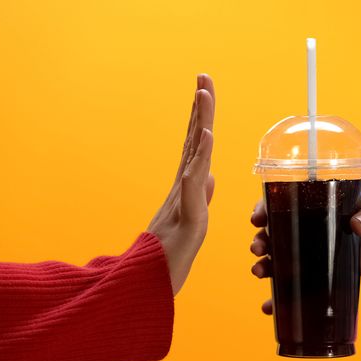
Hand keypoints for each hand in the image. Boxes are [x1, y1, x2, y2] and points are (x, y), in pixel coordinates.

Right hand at [148, 74, 215, 294]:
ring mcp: (183, 200)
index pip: (195, 143)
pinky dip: (199, 159)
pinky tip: (205, 137)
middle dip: (200, 106)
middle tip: (203, 74)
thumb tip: (211, 176)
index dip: (200, 115)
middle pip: (193, 138)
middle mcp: (183, 187)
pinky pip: (193, 184)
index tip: (203, 87)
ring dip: (199, 121)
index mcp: (185, 186)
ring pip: (194, 154)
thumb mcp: (191, 220)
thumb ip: (199, 196)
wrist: (149, 286)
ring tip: (203, 92)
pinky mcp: (187, 218)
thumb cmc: (166, 255)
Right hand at [249, 195, 360, 313]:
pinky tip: (270, 306)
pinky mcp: (327, 274)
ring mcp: (318, 252)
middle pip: (278, 232)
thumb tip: (357, 225)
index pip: (288, 202)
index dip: (268, 209)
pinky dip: (283, 297)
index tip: (258, 218)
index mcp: (324, 204)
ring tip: (259, 272)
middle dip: (262, 240)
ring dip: (266, 265)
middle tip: (259, 248)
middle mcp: (315, 227)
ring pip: (282, 258)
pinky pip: (299, 284)